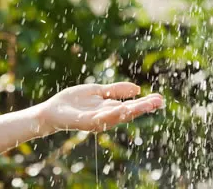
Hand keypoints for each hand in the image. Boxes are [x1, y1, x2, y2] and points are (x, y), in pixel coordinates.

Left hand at [37, 82, 163, 133]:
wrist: (53, 110)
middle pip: (128, 112)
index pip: (130, 105)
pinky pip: (100, 119)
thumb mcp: (97, 91)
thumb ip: (115, 90)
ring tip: (146, 105)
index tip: (159, 98)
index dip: (145, 103)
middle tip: (159, 102)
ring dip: (132, 110)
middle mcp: (106, 116)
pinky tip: (121, 109)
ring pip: (117, 116)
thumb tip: (137, 89)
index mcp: (109, 108)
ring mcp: (97, 120)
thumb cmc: (73, 101)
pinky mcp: (85, 122)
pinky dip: (111, 114)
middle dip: (143, 107)